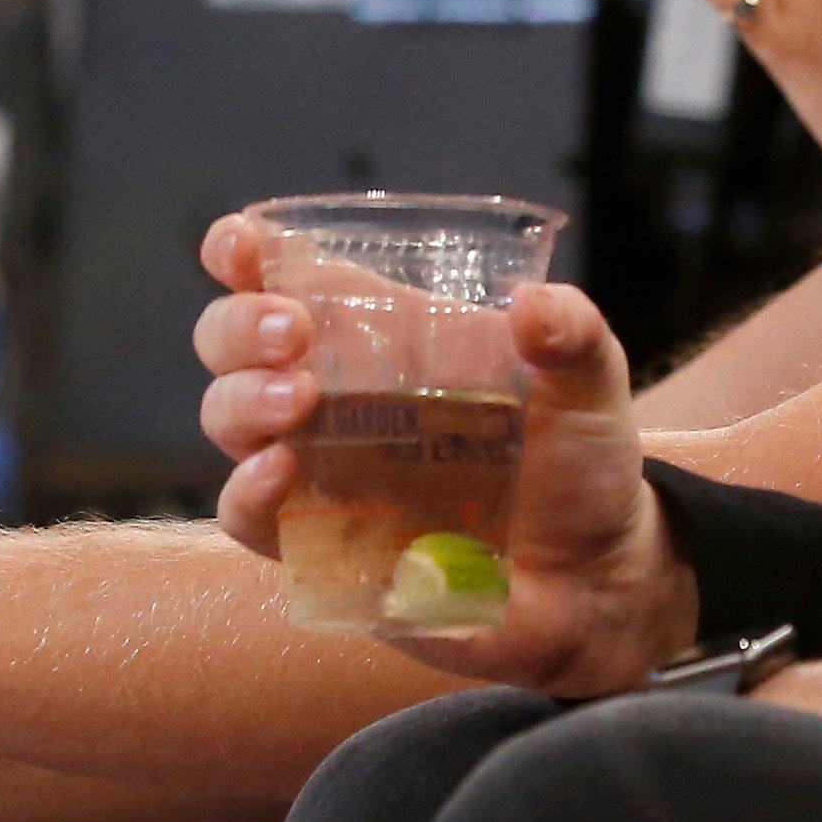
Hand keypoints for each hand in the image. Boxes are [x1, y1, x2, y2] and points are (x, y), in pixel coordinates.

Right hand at [195, 245, 696, 698]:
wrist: (591, 578)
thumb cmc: (579, 463)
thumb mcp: (592, 386)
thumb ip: (572, 338)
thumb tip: (535, 303)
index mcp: (390, 334)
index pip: (295, 275)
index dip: (247, 252)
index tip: (239, 243)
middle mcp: (339, 393)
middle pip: (235, 340)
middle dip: (240, 325)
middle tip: (290, 333)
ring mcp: (320, 468)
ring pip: (229, 417)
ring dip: (243, 399)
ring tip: (295, 399)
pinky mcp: (319, 545)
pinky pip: (249, 518)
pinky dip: (247, 492)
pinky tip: (280, 471)